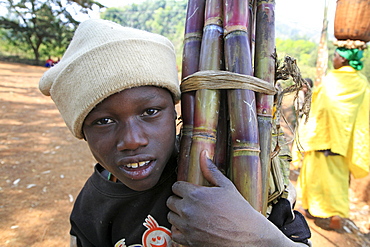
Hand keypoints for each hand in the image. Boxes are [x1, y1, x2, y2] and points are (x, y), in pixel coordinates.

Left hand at [167, 150, 301, 246]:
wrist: (248, 235)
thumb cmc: (239, 210)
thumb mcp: (226, 186)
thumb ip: (211, 170)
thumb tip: (203, 154)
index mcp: (195, 194)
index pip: (176, 186)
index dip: (182, 188)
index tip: (188, 191)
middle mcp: (188, 210)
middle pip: (171, 201)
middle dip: (179, 200)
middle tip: (190, 202)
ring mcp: (187, 226)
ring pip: (171, 217)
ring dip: (178, 215)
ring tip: (190, 214)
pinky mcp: (189, 240)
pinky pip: (174, 234)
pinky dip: (179, 231)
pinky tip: (189, 227)